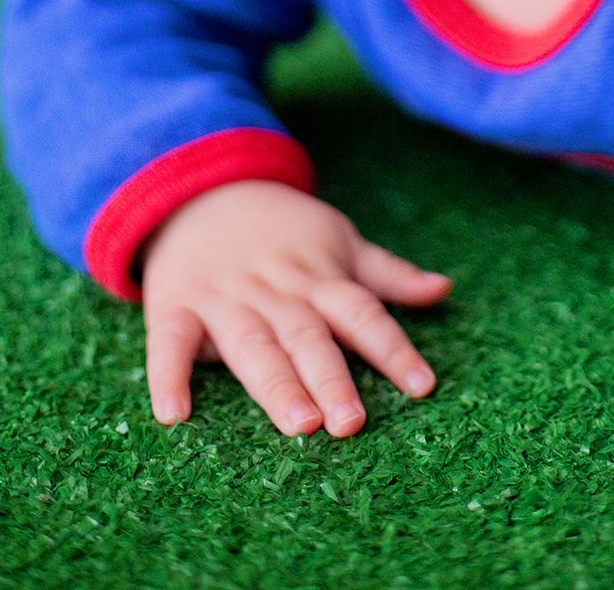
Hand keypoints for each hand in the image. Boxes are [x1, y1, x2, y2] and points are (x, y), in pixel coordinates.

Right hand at [141, 180, 451, 437]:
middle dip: (331, 377)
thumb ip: (387, 273)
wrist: (202, 189)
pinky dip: (169, 375)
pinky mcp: (176, 306)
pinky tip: (175, 415)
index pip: (363, 313)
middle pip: (309, 336)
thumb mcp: (339, 240)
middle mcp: (276, 290)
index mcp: (319, 277)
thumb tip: (444, 289)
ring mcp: (225, 298)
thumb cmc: (283, 229)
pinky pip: (170, 342)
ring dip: (276, 383)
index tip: (423, 386)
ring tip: (300, 424)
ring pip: (253, 344)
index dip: (393, 348)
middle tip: (352, 422)